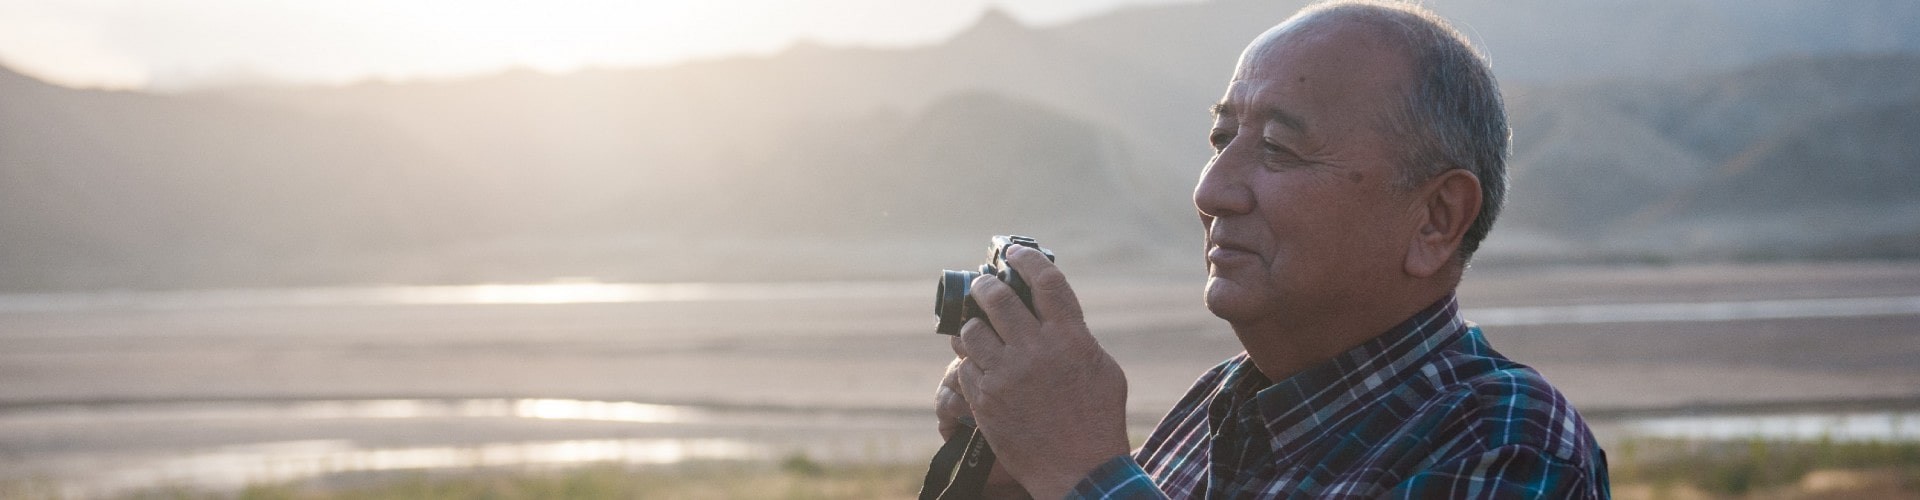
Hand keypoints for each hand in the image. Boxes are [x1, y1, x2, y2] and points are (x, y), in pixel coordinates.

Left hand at [952, 245, 1130, 499]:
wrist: (1078, 470)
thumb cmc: (1098, 420)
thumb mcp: (1103, 370)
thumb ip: (1076, 337)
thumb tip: (1053, 314)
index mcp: (1069, 338)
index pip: (1044, 281)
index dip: (1025, 258)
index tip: (1013, 251)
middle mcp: (1035, 350)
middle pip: (997, 298)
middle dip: (985, 286)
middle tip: (983, 285)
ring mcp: (1006, 375)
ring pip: (971, 331)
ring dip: (973, 327)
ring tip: (979, 331)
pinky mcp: (985, 400)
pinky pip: (964, 367)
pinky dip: (970, 362)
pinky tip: (979, 366)